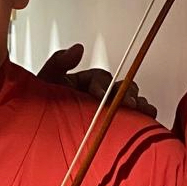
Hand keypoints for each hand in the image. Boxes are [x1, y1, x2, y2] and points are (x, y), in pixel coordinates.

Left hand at [36, 44, 157, 118]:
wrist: (38, 137)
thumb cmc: (39, 108)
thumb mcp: (46, 81)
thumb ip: (59, 62)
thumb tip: (79, 48)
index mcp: (84, 83)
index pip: (100, 78)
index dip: (102, 85)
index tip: (100, 94)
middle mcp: (97, 96)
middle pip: (119, 89)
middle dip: (125, 95)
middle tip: (128, 104)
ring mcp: (104, 111)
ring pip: (128, 101)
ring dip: (138, 103)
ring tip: (144, 110)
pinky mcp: (110, 126)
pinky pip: (130, 118)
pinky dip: (141, 116)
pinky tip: (147, 118)